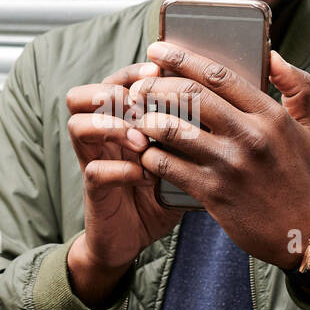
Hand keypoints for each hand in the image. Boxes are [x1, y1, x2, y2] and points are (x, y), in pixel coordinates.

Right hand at [65, 61, 186, 304]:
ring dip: (111, 126)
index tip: (158, 70)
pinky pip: (95, 171)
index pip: (116, 82)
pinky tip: (144, 175)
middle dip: (113, 92)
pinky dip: (121, 170)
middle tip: (140, 101)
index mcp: (121, 121)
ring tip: (139, 136)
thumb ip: (193, 134)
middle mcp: (101, 137)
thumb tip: (231, 107)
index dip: (133, 72)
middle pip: (83, 96)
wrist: (132, 239)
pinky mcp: (94, 191)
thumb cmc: (161, 193)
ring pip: (78, 126)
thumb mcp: (180, 158)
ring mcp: (93, 162)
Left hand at [126, 42, 309, 269]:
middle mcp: (249, 135)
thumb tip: (273, 55)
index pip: (218, 75)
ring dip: (147, 119)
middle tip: (137, 84)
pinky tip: (143, 152)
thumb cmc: (302, 178)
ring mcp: (229, 165)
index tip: (158, 49)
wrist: (303, 233)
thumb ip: (297, 86)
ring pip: (173, 129)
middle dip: (156, 85)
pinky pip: (168, 167)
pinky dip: (150, 156)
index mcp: (270, 115)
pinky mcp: (213, 193)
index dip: (182, 58)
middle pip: (190, 96)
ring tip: (135, 116)